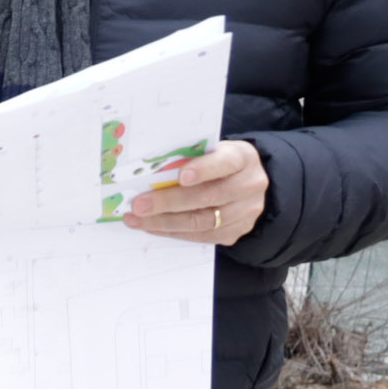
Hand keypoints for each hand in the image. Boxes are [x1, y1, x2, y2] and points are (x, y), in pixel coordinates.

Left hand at [122, 139, 268, 246]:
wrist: (243, 183)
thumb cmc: (216, 163)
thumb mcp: (209, 152)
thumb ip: (188, 158)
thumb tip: (148, 173)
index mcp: (243, 158)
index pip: (226, 162)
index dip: (204, 170)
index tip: (181, 176)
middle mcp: (250, 185)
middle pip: (209, 197)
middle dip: (169, 202)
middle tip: (139, 205)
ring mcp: (246, 212)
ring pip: (203, 221)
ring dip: (165, 222)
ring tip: (137, 219)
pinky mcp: (236, 232)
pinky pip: (201, 236)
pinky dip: (173, 232)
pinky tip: (152, 227)